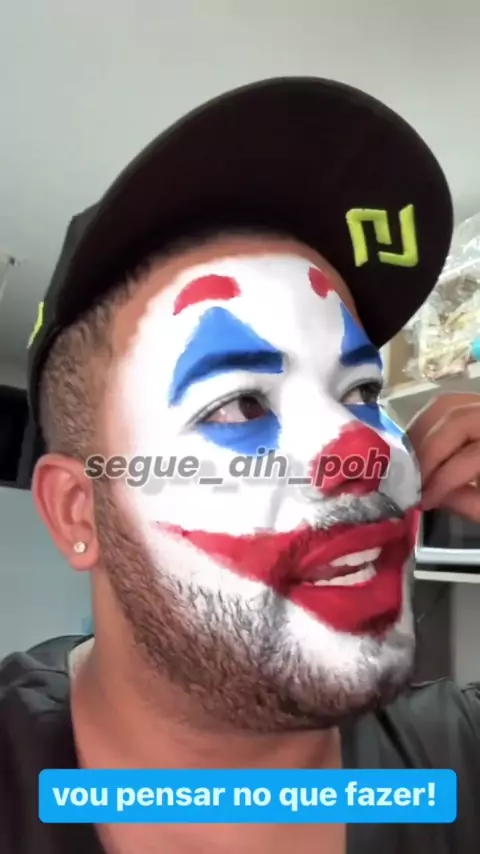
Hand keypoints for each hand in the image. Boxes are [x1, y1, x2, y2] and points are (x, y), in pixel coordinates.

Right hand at [407, 392, 479, 521]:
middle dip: (428, 454)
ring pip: (446, 405)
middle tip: (411, 482)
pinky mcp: (478, 404)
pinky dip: (427, 424)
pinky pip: (447, 404)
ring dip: (421, 435)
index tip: (424, 500)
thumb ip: (468, 502)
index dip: (443, 480)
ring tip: (410, 465)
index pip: (470, 456)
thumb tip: (431, 495)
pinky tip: (418, 448)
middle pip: (455, 421)